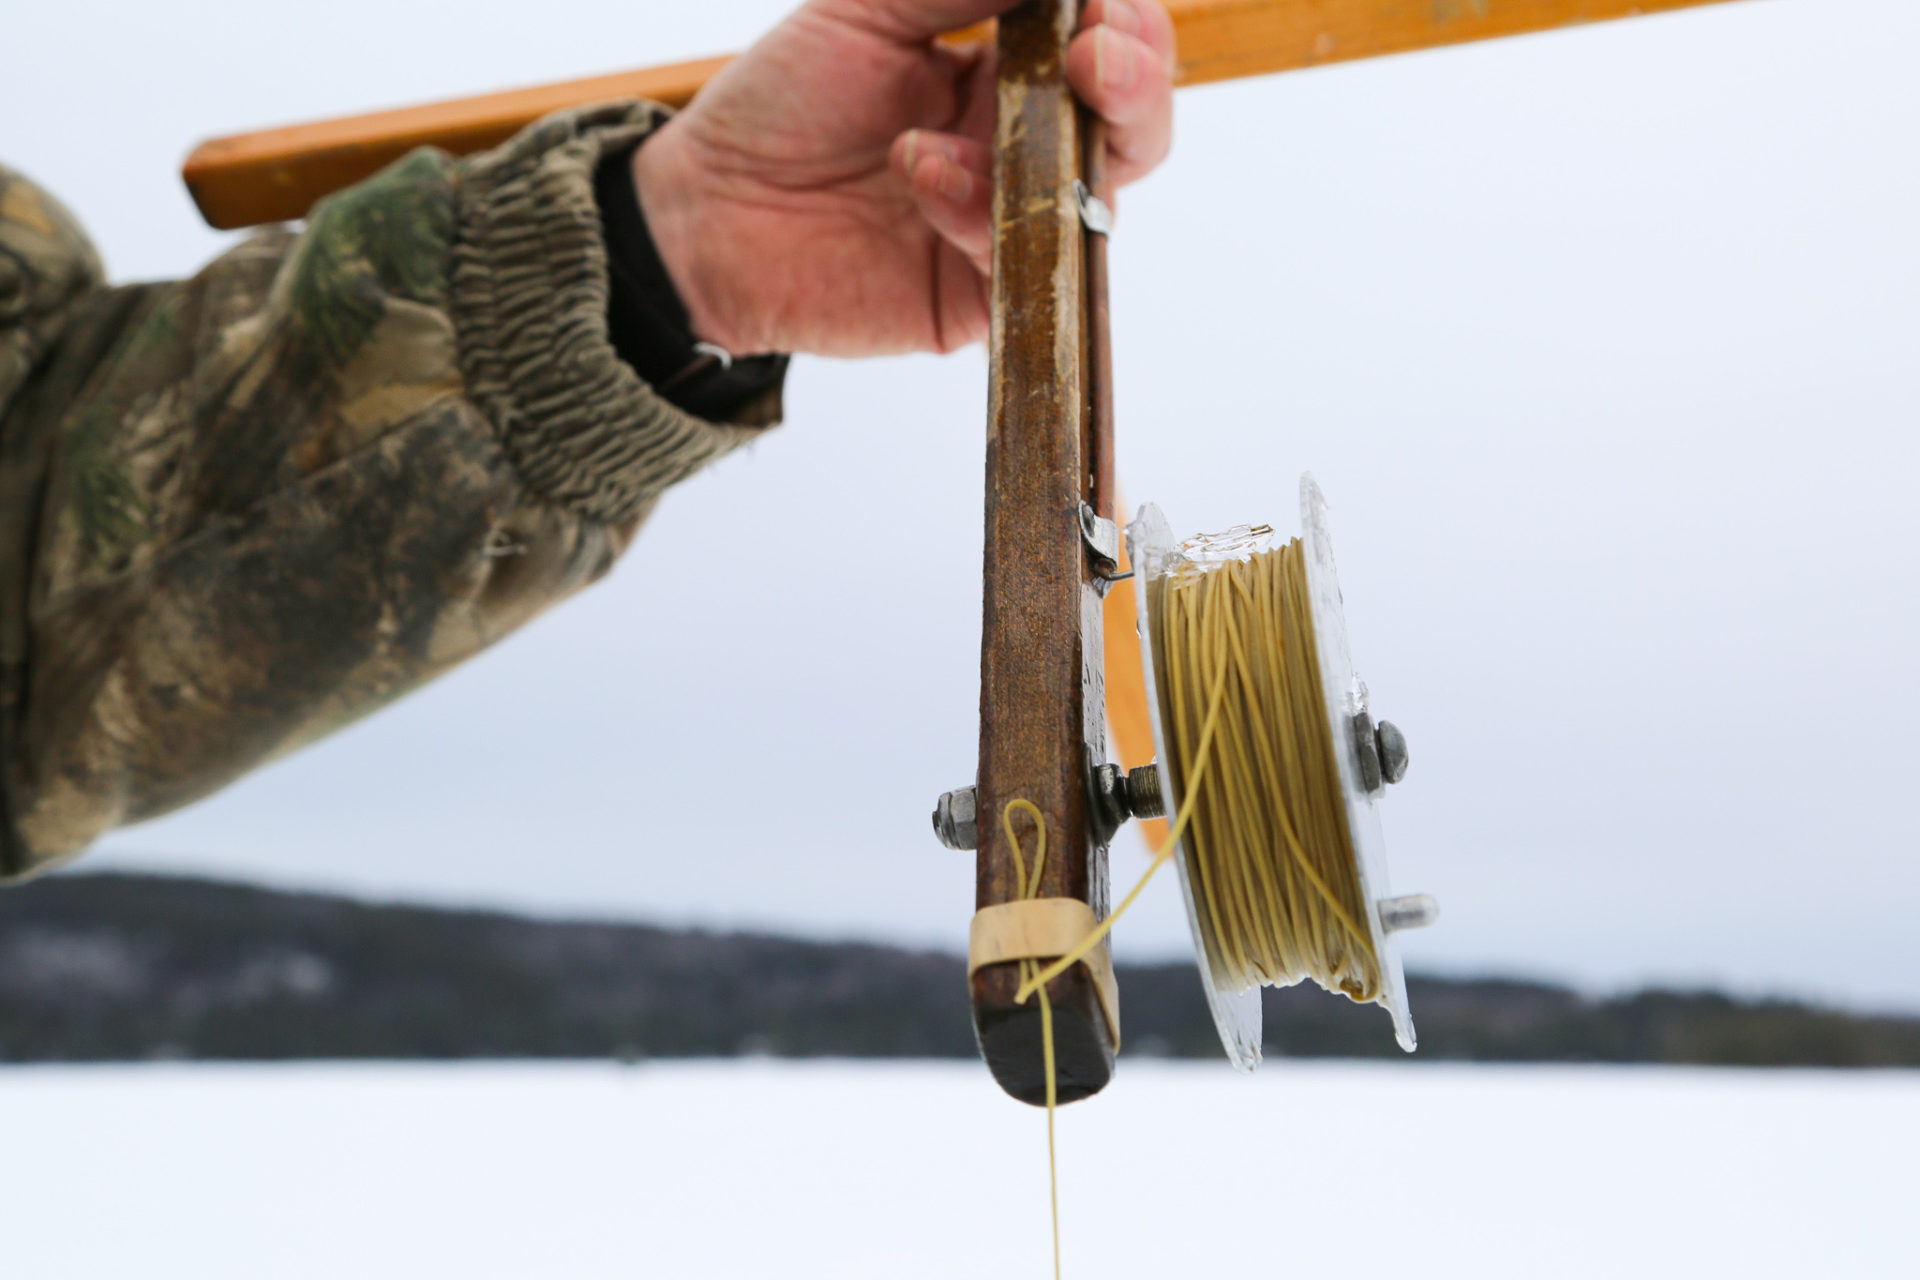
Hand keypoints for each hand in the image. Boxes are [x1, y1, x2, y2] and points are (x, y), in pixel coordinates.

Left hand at [632, 0, 1176, 357]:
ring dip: (1056, 153)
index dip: (1127, 22)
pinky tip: (923, 179)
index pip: (1107, 45)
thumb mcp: (867, 12)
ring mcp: (1010, 224)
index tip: (1106, 3)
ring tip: (961, 133)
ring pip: (1096, 200)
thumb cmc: (780, 106)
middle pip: (1132, 127)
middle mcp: (1024, 149)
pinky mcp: (980, 296)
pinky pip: (1019, 262)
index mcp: (1009, 72)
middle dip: (1136, 85)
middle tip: (1102, 57)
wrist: (705, 212)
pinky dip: (979, 214)